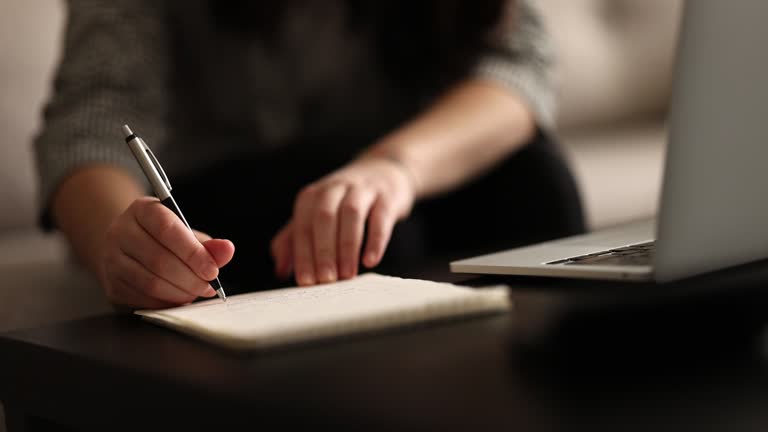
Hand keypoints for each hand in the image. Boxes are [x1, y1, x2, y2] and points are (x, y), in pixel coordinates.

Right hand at [100, 197, 234, 307]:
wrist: (129, 245)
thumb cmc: (164, 238)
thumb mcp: (187, 234)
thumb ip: (208, 244)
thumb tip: (227, 250)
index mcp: (142, 210)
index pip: (167, 229)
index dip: (193, 253)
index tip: (212, 270)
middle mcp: (120, 231)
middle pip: (159, 260)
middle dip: (190, 278)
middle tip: (208, 286)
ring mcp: (111, 258)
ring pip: (150, 282)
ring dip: (180, 292)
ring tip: (196, 291)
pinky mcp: (111, 283)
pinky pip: (142, 299)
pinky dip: (166, 302)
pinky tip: (179, 297)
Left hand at [271, 157, 415, 285]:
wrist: (383, 171)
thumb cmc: (344, 201)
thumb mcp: (315, 215)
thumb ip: (294, 239)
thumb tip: (280, 270)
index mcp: (312, 196)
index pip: (303, 226)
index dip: (303, 255)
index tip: (306, 281)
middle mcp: (334, 188)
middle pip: (324, 218)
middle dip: (324, 251)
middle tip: (326, 280)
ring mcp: (361, 189)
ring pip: (351, 215)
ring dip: (347, 247)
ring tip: (347, 275)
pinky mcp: (386, 196)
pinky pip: (380, 217)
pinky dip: (375, 240)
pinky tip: (371, 261)